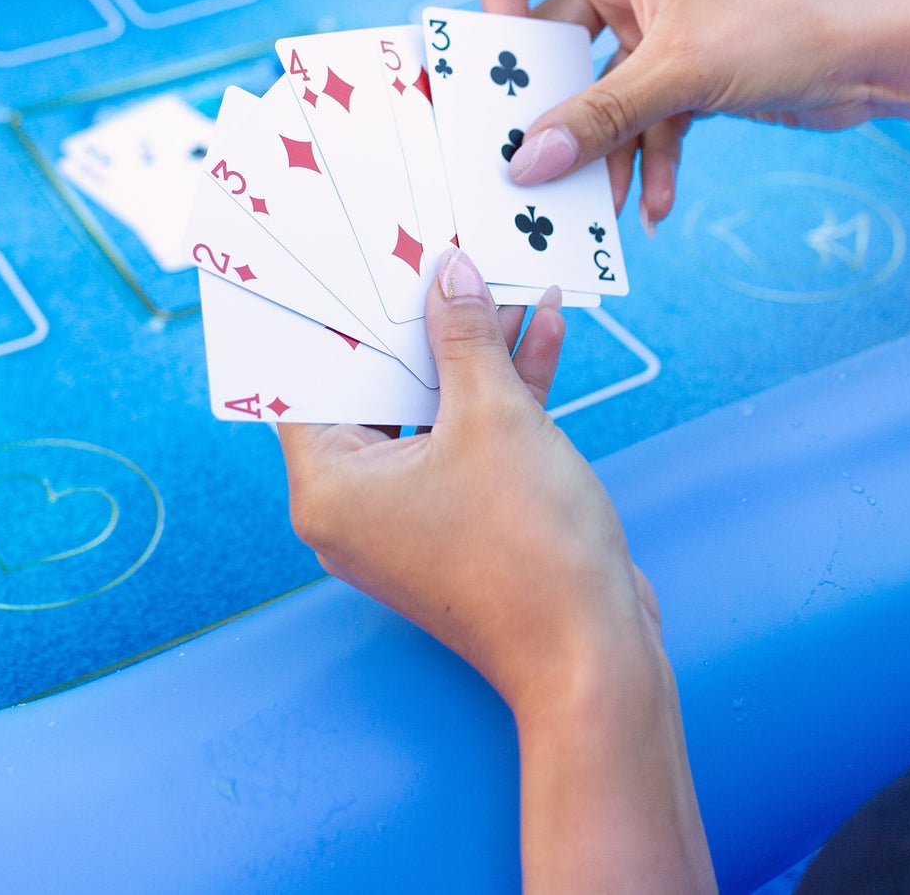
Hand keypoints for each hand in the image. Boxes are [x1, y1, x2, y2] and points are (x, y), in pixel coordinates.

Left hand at [280, 248, 713, 892]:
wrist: (599, 657)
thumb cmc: (529, 549)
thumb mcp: (494, 417)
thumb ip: (467, 338)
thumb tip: (451, 274)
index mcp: (332, 487)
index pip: (310, 383)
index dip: (334, 318)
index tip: (345, 263)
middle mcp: (360, 504)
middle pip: (379, 388)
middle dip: (421, 320)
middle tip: (429, 252)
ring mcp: (415, 512)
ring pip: (436, 407)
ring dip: (475, 348)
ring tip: (499, 274)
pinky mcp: (466, 516)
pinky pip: (470, 436)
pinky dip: (504, 389)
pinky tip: (543, 326)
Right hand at [483, 0, 885, 231]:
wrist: (881, 51)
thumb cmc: (785, 22)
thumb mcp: (677, 72)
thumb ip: (598, 119)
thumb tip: (527, 163)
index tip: (501, 55)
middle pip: (558, 38)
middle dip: (549, 101)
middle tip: (524, 150)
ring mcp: (663, 29)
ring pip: (604, 91)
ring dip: (601, 148)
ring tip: (596, 204)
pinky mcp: (691, 73)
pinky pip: (647, 118)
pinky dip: (649, 158)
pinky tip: (654, 206)